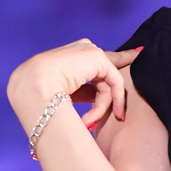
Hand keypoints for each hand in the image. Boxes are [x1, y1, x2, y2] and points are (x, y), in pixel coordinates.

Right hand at [8, 40, 142, 128]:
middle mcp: (82, 49)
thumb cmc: (43, 94)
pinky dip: (114, 99)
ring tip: (90, 122)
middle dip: (114, 97)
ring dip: (102, 107)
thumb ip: (87, 91)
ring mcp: (90, 51)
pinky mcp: (98, 57)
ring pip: (109, 83)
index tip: (138, 53)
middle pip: (108, 74)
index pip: (100, 62)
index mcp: (72, 54)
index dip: (119, 62)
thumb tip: (102, 100)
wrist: (33, 86)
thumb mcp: (69, 92)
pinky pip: (115, 82)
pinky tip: (113, 112)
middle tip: (118, 116)